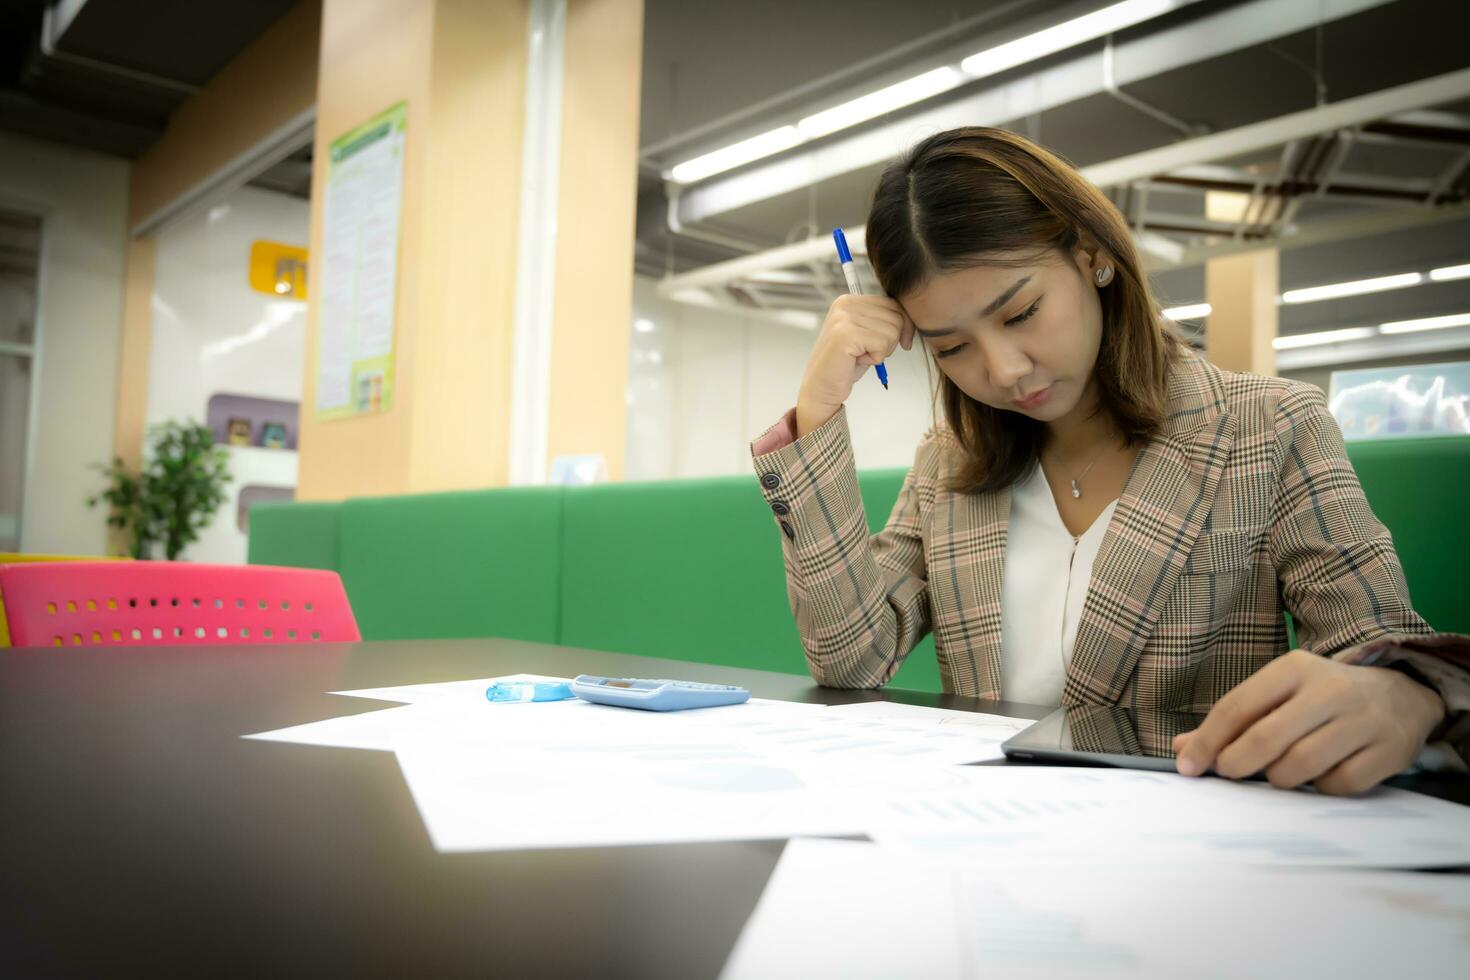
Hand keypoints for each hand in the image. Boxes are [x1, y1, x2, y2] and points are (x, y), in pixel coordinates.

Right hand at [795, 294, 914, 436]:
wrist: (821, 388)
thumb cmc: (846, 364)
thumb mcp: (868, 335)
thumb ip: (884, 320)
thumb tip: (912, 318)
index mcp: (849, 300)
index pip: (893, 304)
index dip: (903, 326)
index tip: (899, 344)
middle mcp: (845, 304)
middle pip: (896, 316)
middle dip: (890, 340)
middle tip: (867, 352)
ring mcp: (844, 318)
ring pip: (892, 331)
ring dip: (881, 351)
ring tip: (859, 356)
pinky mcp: (845, 334)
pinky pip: (882, 344)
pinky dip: (875, 358)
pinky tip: (856, 361)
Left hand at [1172, 649, 1445, 794]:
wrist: (1402, 695)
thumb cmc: (1323, 698)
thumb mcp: (1279, 694)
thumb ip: (1232, 720)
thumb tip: (1182, 749)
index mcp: (1295, 668)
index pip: (1237, 706)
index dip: (1207, 740)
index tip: (1188, 766)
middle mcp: (1330, 690)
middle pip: (1267, 738)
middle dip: (1236, 763)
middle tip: (1228, 773)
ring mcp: (1363, 721)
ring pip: (1301, 765)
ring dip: (1280, 778)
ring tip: (1280, 772)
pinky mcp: (1388, 751)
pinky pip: (1339, 784)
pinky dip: (1321, 788)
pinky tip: (1321, 776)